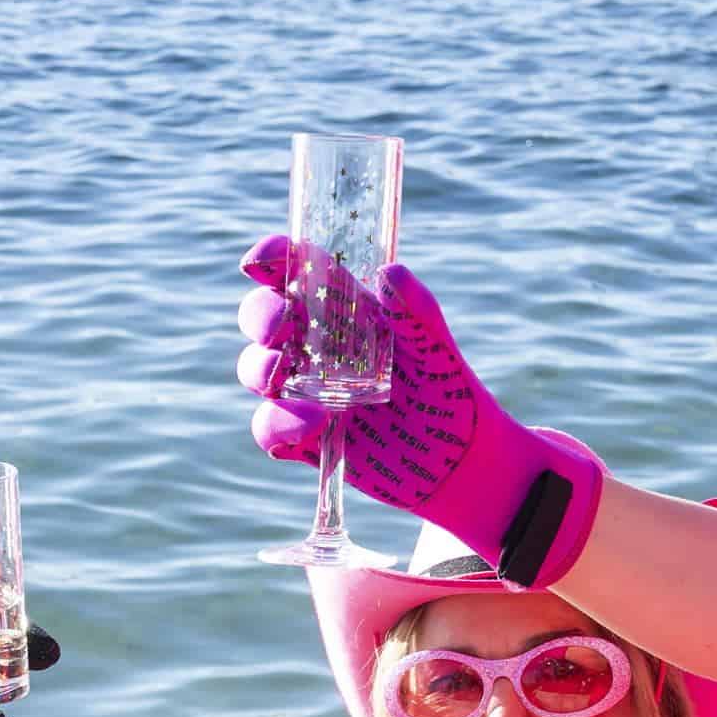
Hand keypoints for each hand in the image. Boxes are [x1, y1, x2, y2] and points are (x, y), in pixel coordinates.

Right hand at [237, 240, 609, 583]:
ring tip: (288, 376)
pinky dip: (278, 423)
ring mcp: (304, 392)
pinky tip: (311, 423)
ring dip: (262, 369)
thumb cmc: (446, 387)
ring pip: (256, 372)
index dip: (273, 259)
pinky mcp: (304, 438)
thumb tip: (390, 273)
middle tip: (283, 321)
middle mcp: (313, 346)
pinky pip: (269, 428)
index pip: (293, 273)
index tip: (268, 259)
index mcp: (340, 308)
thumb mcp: (436, 344)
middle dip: (261, 314)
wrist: (460, 457)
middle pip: (261, 318)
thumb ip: (417, 308)